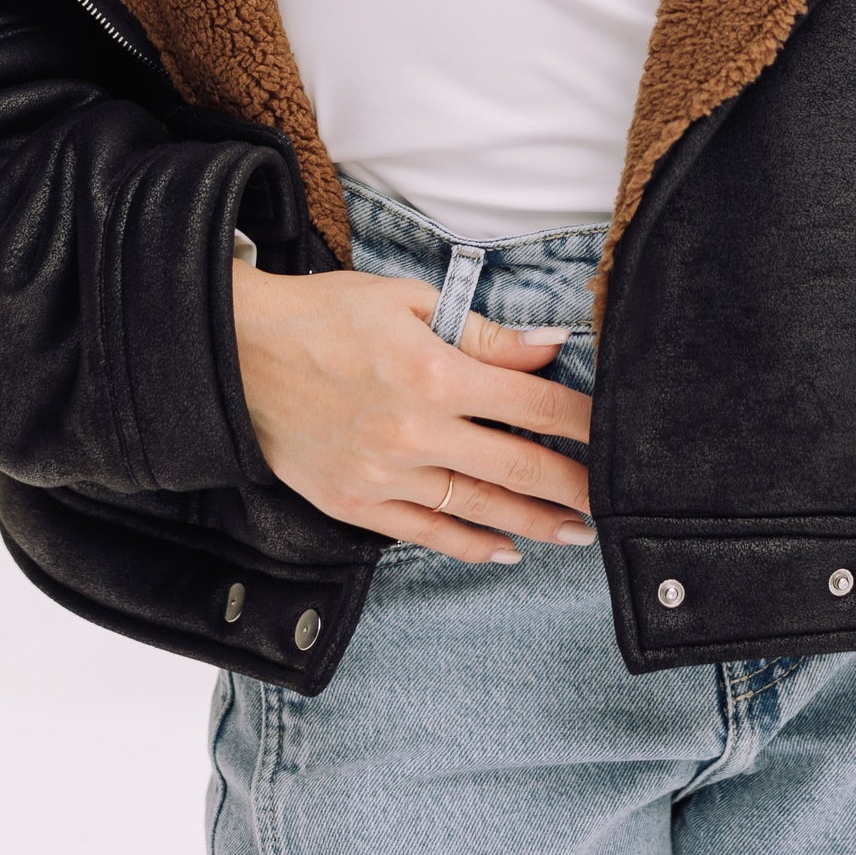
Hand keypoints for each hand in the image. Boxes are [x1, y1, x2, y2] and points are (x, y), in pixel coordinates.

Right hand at [230, 261, 594, 563]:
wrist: (236, 354)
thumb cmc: (324, 315)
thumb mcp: (406, 301)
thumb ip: (482, 334)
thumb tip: (549, 351)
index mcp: (434, 374)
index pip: (534, 406)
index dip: (584, 423)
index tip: (619, 434)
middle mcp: (415, 434)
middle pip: (518, 467)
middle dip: (574, 486)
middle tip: (615, 500)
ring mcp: (383, 476)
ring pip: (479, 508)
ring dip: (535, 524)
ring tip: (576, 534)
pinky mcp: (354, 503)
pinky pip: (425, 534)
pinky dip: (470, 546)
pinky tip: (505, 552)